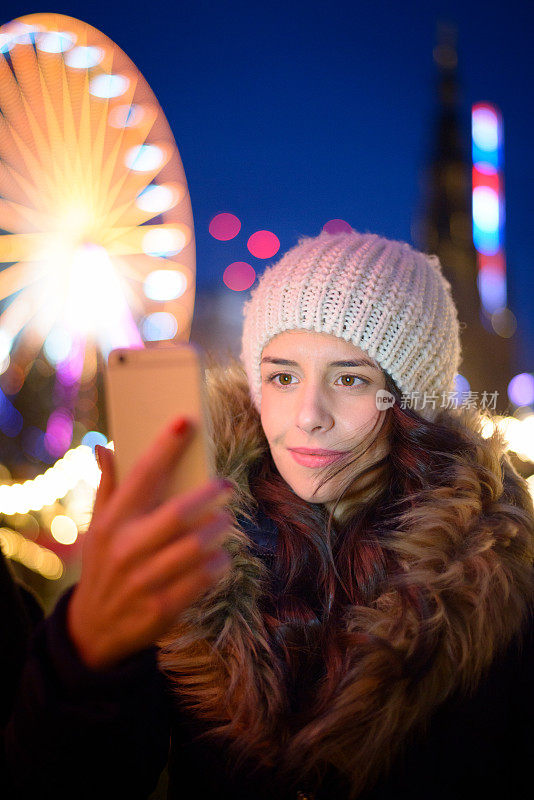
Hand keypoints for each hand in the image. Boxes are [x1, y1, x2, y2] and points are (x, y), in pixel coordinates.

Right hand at [67, 417, 232, 669]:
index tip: (185, 422)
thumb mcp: (98, 527)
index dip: (164, 447)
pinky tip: (221, 557)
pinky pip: (202, 579)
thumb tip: (103, 447)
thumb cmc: (103, 564)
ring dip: (218, 530)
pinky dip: (218, 564)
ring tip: (225, 522)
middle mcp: (125, 548)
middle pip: (177, 514)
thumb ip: (107, 487)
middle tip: (227, 487)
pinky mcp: (161, 608)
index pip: (141, 476)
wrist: (92, 630)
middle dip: (208, 496)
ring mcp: (143, 580)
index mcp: (111, 522)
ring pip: (195, 547)